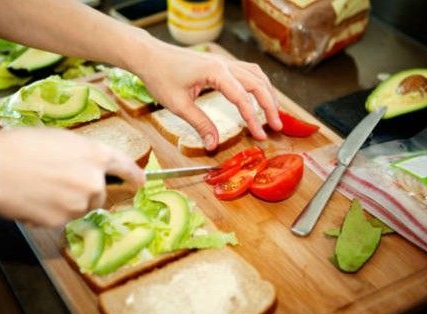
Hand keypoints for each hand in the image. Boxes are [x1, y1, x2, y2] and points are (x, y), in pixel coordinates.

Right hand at [0, 128, 143, 226]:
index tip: (141, 182)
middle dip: (85, 193)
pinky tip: (31, 200)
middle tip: (59, 183)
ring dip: (66, 204)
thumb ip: (84, 156)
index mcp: (96, 155)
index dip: (135, 175)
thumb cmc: (23, 145)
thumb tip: (90, 169)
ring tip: (40, 188)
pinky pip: (59, 220)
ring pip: (79, 209)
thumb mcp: (62, 140)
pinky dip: (47, 214)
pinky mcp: (60, 221)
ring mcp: (78, 203)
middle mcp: (94, 181)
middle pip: (99, 195)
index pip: (126, 167)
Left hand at [137, 42, 282, 150]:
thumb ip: (199, 124)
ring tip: (273, 113)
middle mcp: (224, 64)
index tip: (260, 136)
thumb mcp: (178, 105)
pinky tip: (259, 95)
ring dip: (267, 93)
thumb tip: (213, 145)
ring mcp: (223, 61)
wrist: (149, 56)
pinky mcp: (220, 63)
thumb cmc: (160, 76)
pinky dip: (257, 84)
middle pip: (257, 84)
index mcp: (215, 72)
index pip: (242, 98)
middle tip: (276, 127)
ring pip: (256, 75)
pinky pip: (247, 71)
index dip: (253, 119)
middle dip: (270, 106)